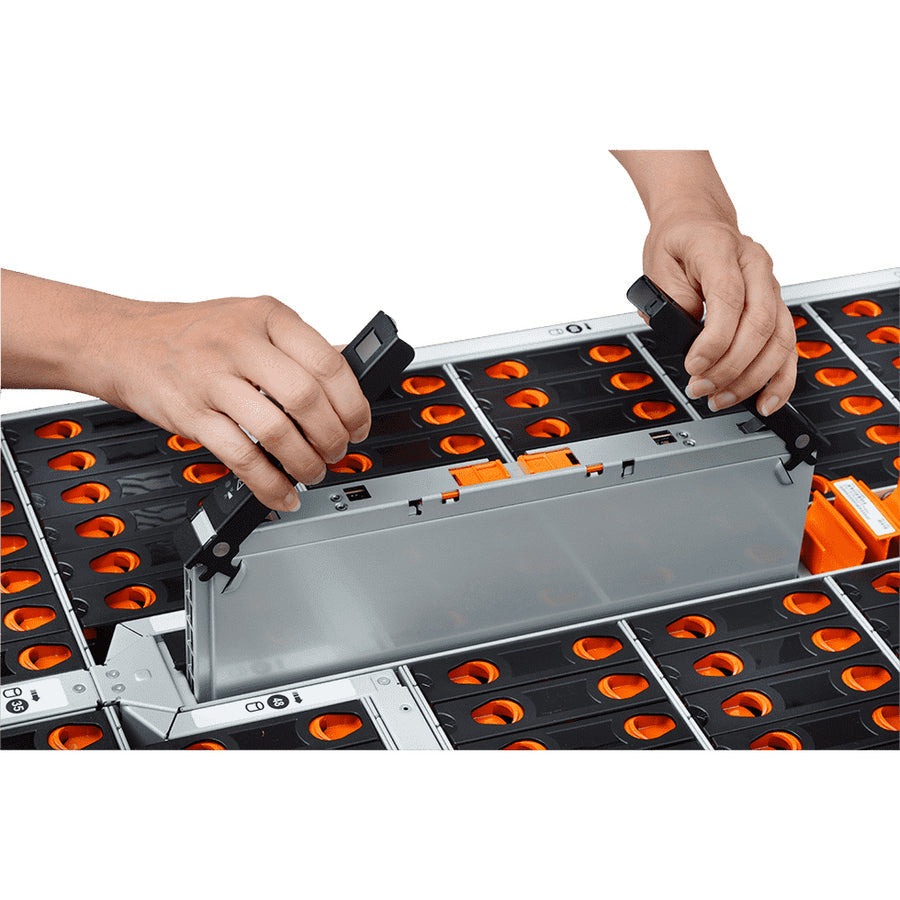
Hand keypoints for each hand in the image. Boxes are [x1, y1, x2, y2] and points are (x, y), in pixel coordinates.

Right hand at [103, 295, 370, 509]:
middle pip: (308, 399)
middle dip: (333, 436)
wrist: (122, 340)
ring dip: (306, 462)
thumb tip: (347, 383)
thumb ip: (295, 347)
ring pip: (278, 430)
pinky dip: (269, 484)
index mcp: (267, 316)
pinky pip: (240, 457)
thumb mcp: (251, 319)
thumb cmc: (193, 333)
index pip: (329, 363)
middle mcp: (241, 343)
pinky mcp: (190, 414)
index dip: (353, 403)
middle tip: (338, 451)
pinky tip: (282, 494)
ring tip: (314, 471)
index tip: (359, 424)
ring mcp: (212, 378)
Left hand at [642, 208, 796, 415]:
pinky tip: (767, 400)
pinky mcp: (775, 306)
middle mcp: (755, 266)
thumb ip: (671, 300)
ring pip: (779, 339)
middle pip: (759, 325)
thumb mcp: (658, 264)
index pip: (729, 300)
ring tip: (722, 398)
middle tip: (701, 388)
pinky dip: (780, 378)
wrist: (698, 222)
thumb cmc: (678, 242)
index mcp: (722, 249)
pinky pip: (787, 346)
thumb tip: (687, 337)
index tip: (694, 366)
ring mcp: (770, 286)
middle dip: (730, 367)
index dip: (714, 341)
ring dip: (752, 378)